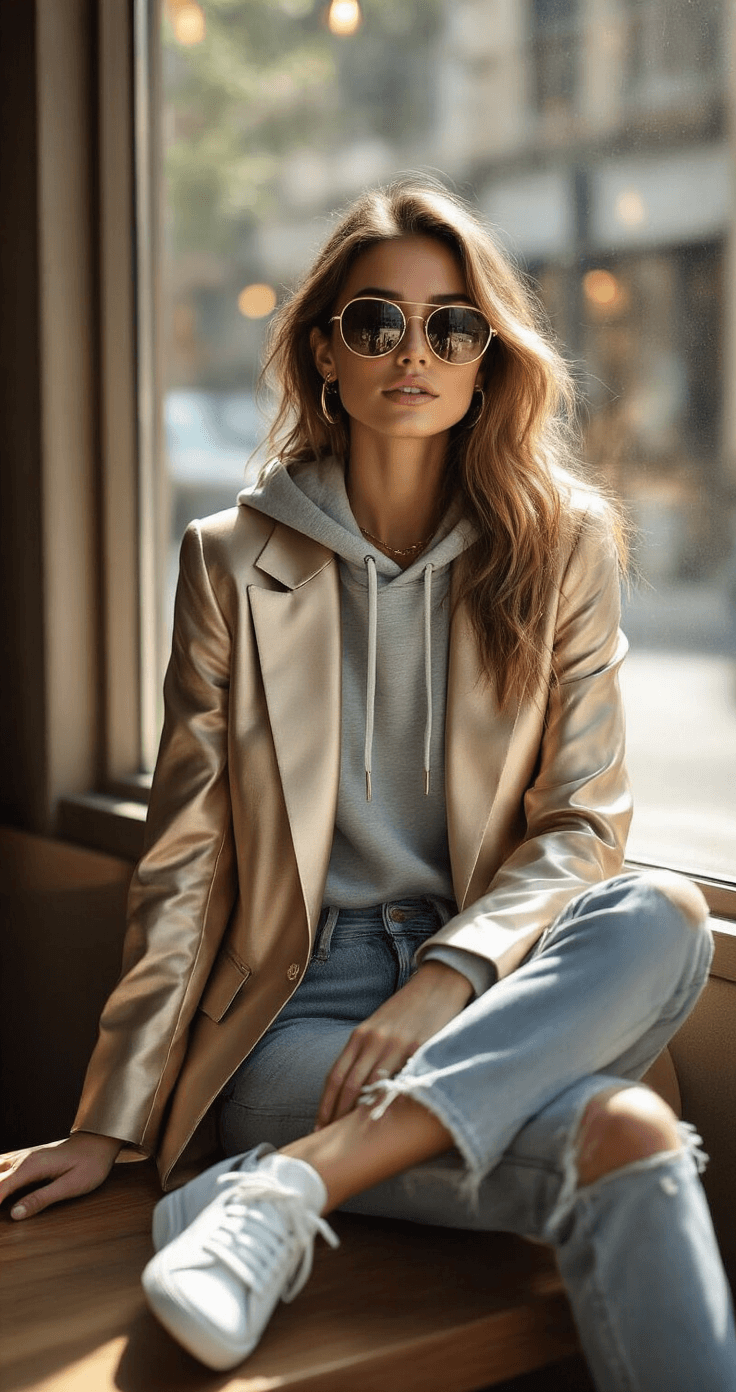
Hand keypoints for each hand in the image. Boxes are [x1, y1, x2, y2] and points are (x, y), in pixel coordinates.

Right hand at [0, 1132, 122, 1219]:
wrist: (99, 1142)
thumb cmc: (90, 1164)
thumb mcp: (70, 1185)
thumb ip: (42, 1198)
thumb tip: (15, 1214)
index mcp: (31, 1167)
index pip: (0, 1188)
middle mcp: (23, 1160)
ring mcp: (24, 1158)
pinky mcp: (27, 1160)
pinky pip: (3, 1167)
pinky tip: (2, 1188)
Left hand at [316, 961, 472, 1128]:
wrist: (437, 985)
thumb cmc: (406, 1012)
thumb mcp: (379, 1027)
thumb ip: (366, 1053)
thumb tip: (352, 1091)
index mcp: (360, 1035)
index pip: (336, 1076)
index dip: (325, 1105)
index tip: (319, 1128)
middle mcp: (374, 1040)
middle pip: (350, 1086)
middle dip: (338, 1116)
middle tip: (333, 1142)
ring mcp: (397, 1044)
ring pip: (374, 1086)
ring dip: (363, 1114)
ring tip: (356, 1139)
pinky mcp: (420, 1047)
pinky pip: (403, 1079)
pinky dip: (393, 1101)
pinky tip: (389, 1120)